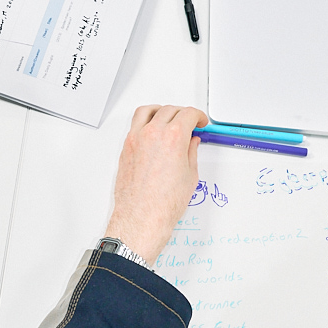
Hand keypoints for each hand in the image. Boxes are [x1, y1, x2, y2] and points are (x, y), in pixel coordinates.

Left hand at [104, 104, 207, 262]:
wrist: (142, 217)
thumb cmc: (164, 203)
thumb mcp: (190, 175)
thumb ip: (191, 153)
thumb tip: (191, 143)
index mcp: (173, 137)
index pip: (188, 114)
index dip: (198, 116)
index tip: (200, 122)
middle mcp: (153, 134)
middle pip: (169, 110)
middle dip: (183, 114)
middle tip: (190, 122)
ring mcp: (136, 139)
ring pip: (148, 111)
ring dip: (161, 111)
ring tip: (169, 118)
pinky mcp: (126, 148)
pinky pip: (135, 125)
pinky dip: (145, 122)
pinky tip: (152, 130)